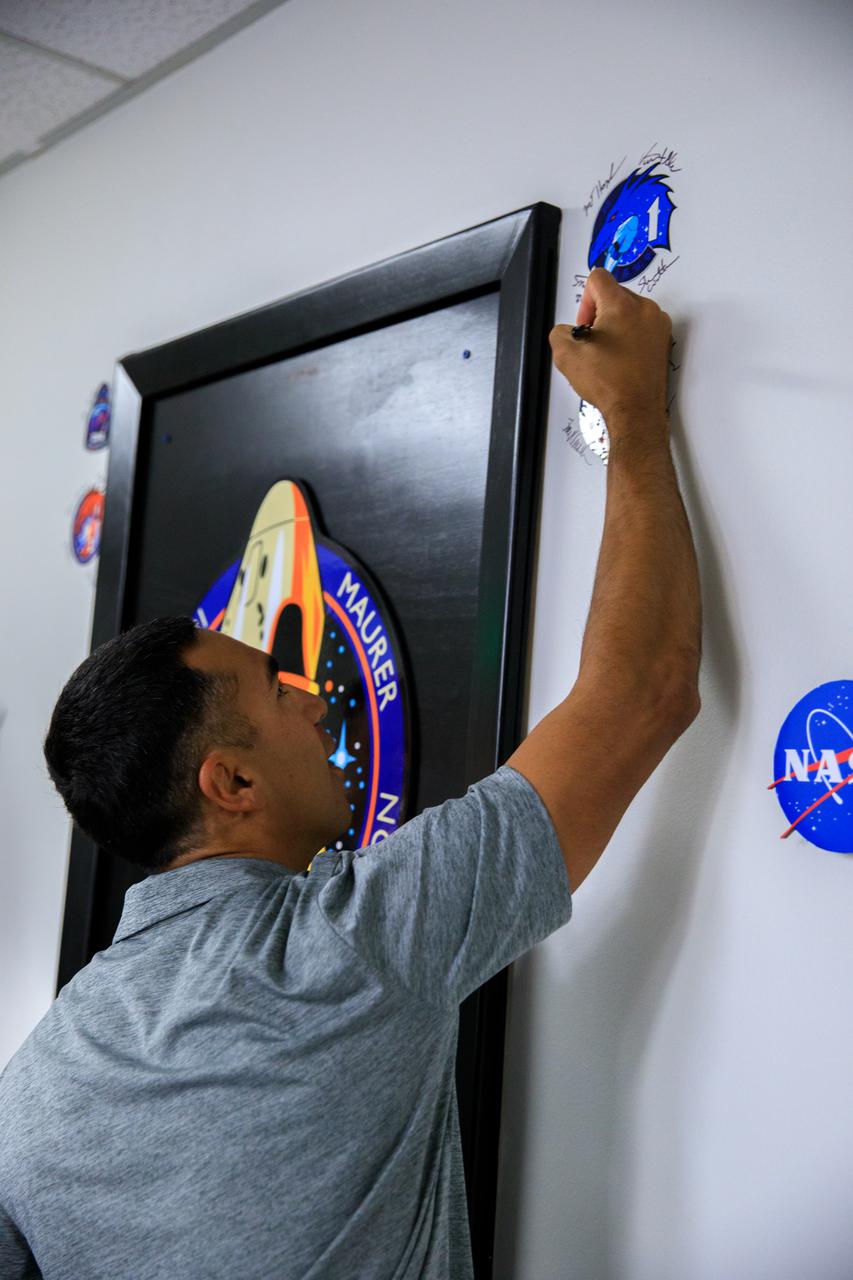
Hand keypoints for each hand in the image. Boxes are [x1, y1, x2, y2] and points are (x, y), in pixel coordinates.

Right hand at [549, 268, 672, 433]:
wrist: (636, 410)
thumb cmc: (609, 383)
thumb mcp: (566, 355)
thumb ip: (560, 332)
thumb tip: (569, 332)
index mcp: (622, 305)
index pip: (598, 278)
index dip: (584, 301)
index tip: (586, 325)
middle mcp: (645, 309)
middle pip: (614, 294)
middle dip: (600, 315)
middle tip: (594, 344)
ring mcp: (658, 324)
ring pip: (629, 311)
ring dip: (615, 326)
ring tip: (609, 354)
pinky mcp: (664, 340)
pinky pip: (641, 326)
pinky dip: (630, 337)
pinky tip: (621, 359)